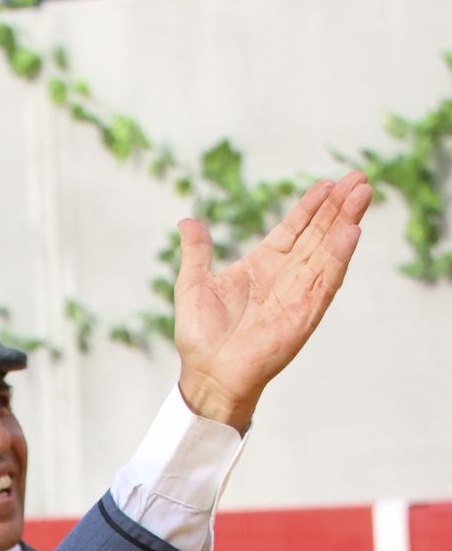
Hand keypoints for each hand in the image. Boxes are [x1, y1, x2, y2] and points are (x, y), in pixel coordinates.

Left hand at [172, 170, 369, 430]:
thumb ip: (197, 251)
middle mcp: (285, 275)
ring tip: (362, 193)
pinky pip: (326, 279)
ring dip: (346, 221)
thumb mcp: (193, 284)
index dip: (310, 207)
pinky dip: (339, 255)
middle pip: (317, 233)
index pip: (292, 228)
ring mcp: (298, 292)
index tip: (327, 183)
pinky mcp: (306, 312)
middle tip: (358, 177)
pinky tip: (352, 232)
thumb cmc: (199, 336)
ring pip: (327, 249)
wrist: (207, 373)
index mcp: (261, 265)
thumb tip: (187, 221)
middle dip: (338, 205)